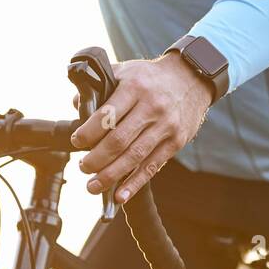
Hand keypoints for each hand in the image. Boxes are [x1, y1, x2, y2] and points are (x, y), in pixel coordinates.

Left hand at [70, 52, 211, 203]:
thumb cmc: (152, 78)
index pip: (106, 115)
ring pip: (134, 157)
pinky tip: (120, 196)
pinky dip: (134, 184)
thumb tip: (77, 105)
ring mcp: (165, 126)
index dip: (88, 133)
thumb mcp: (127, 71)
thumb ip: (101, 86)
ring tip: (93, 186)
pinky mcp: (175, 142)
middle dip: (96, 159)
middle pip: (118, 141)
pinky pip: (152, 167)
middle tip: (82, 167)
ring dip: (110, 176)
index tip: (76, 142)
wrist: (192, 78)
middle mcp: (151, 107)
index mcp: (134, 87)